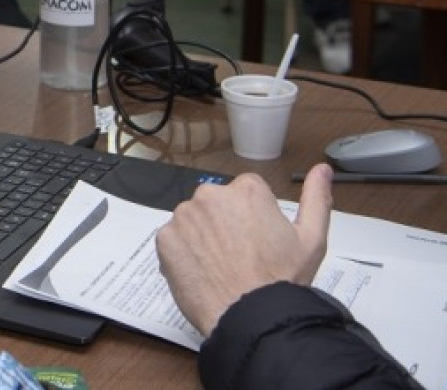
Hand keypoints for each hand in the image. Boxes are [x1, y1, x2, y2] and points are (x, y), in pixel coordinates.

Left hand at [157, 164, 331, 335]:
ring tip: (222, 266)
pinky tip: (203, 272)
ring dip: (203, 236)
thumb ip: (316, 198)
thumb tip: (322, 169)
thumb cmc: (282, 280)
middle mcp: (211, 194)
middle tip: (241, 255)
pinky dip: (184, 253)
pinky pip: (174, 239)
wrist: (250, 317)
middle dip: (226, 223)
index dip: (254, 217)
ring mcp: (184, 215)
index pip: (246, 192)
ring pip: (194, 221)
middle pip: (217, 204)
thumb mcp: (312, 238)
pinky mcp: (164, 237)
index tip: (259, 240)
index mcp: (246, 190)